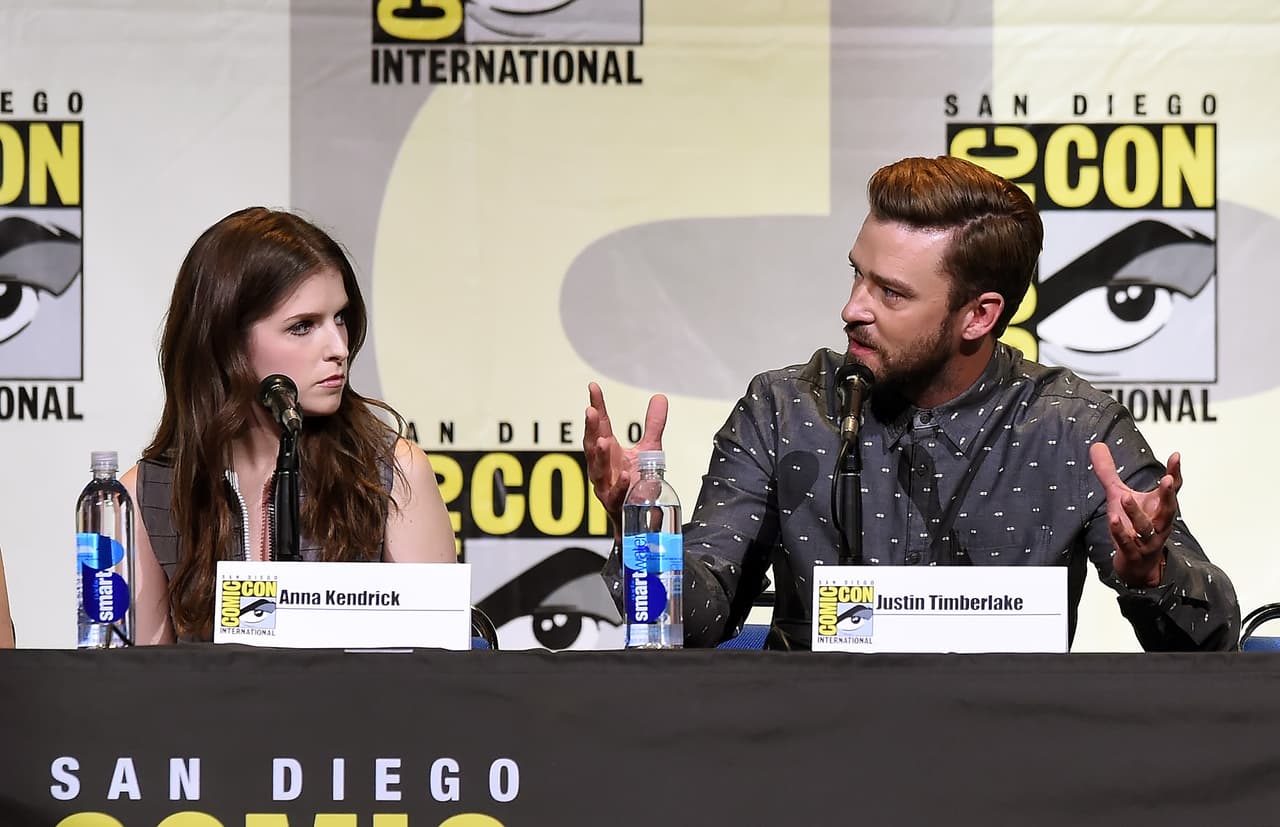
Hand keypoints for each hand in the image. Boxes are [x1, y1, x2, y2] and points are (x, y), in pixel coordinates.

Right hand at [584, 382, 667, 535]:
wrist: (640, 516)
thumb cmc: (638, 481)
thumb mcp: (649, 449)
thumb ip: (653, 425)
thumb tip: (659, 397)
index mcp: (608, 450)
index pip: (600, 424)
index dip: (597, 405)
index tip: (593, 387)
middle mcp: (603, 466)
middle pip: (592, 445)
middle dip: (590, 429)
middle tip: (590, 411)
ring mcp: (606, 485)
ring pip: (597, 470)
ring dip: (599, 456)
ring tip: (602, 441)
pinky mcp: (615, 504)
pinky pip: (615, 494)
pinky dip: (618, 485)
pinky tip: (622, 475)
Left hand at [1089, 442, 1180, 587]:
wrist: (1138, 565)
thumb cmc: (1132, 525)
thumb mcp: (1119, 495)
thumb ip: (1108, 472)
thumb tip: (1096, 445)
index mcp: (1159, 507)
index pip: (1172, 489)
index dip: (1175, 473)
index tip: (1176, 455)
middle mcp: (1158, 523)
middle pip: (1168, 509)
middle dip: (1168, 494)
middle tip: (1168, 479)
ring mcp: (1148, 540)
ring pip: (1146, 527)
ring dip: (1136, 513)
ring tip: (1125, 497)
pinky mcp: (1134, 553)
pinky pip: (1128, 543)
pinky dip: (1122, 532)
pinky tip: (1114, 520)